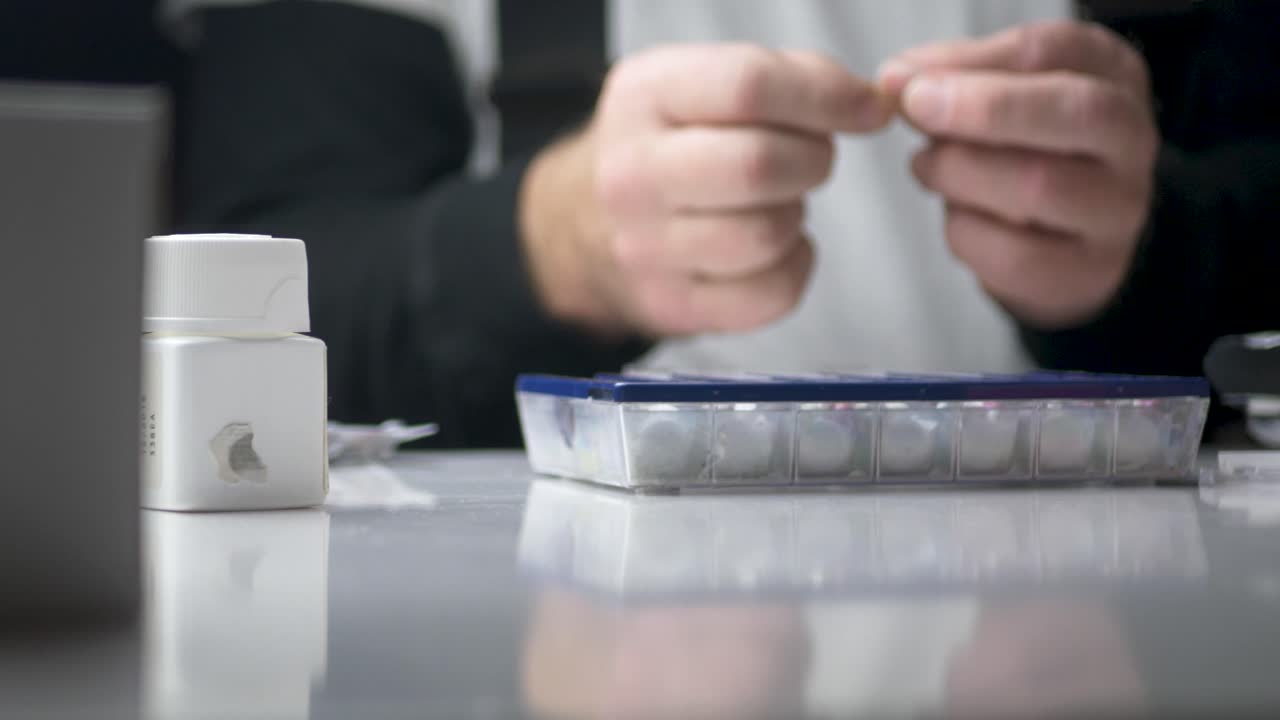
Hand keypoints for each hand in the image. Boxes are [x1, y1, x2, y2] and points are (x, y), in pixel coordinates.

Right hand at [521, 44, 892, 335]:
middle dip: (813, 160)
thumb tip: (870, 104)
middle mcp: (632, 174)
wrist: (582, 222)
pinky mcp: (670, 304)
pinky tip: (775, 246)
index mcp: (642, 97)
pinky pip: (770, 294)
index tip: (866, 108)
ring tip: (776, 201)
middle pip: (760, 165)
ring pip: (768, 235)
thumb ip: (784, 78)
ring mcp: (644, 248)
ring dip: (796, 214)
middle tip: (809, 159)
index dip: (825, 96)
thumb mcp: (696, 83)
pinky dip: (794, 267)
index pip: (748, 86)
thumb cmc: (665, 145)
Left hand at [881, 21, 1157, 328]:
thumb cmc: (1027, 149)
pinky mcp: (1088, 270)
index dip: (974, 63)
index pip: (1053, 52)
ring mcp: (1118, 209)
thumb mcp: (1000, 96)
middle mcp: (1131, 138)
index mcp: (1111, 73)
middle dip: (983, 110)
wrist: (1066, 238)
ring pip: (1038, 186)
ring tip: (927, 166)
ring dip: (958, 173)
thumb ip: (953, 79)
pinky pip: (1014, 253)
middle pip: (1074, 112)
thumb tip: (896, 79)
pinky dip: (963, 231)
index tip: (910, 80)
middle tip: (916, 109)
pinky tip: (956, 214)